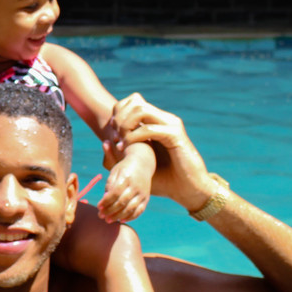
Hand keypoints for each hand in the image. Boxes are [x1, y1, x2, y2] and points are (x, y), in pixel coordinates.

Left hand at [96, 141, 153, 222]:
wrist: (142, 164)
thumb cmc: (124, 168)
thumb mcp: (114, 172)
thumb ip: (109, 185)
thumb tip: (104, 200)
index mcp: (126, 177)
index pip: (115, 192)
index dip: (106, 201)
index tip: (98, 206)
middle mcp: (136, 186)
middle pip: (122, 202)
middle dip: (110, 211)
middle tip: (101, 216)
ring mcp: (142, 193)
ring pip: (131, 208)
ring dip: (118, 216)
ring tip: (108, 220)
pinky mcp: (146, 198)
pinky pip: (139, 211)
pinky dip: (130, 217)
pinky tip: (121, 220)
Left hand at [107, 94, 212, 210]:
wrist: (187, 190)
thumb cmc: (163, 180)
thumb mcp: (138, 165)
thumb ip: (122, 154)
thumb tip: (105, 143)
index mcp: (156, 121)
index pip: (132, 102)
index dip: (118, 113)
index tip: (112, 133)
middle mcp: (164, 118)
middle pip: (134, 101)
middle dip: (119, 118)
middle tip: (115, 137)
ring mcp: (171, 124)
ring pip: (140, 109)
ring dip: (125, 124)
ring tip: (120, 143)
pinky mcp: (175, 135)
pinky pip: (149, 128)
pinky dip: (133, 137)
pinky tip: (126, 148)